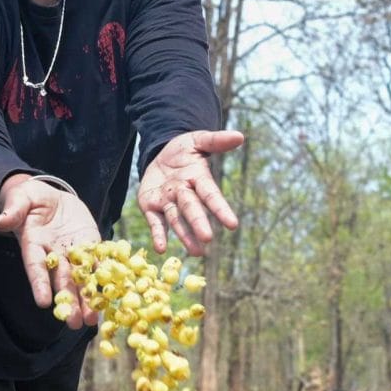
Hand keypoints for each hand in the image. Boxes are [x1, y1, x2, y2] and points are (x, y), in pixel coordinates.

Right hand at [0, 174, 100, 320]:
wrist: (51, 198)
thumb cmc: (30, 199)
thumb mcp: (20, 199)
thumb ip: (13, 210)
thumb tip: (0, 222)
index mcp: (34, 245)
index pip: (36, 267)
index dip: (39, 284)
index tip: (43, 302)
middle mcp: (54, 255)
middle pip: (61, 281)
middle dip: (68, 302)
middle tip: (75, 324)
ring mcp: (73, 253)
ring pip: (81, 279)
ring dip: (88, 299)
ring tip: (93, 321)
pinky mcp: (91, 245)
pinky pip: (100, 261)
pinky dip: (106, 277)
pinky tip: (114, 293)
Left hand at [138, 129, 244, 255]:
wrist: (160, 154)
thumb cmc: (183, 149)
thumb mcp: (197, 140)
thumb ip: (216, 140)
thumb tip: (240, 136)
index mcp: (198, 179)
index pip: (210, 195)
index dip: (220, 209)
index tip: (233, 224)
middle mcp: (185, 194)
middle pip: (192, 209)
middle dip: (199, 223)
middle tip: (208, 238)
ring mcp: (168, 202)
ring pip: (176, 220)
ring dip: (185, 236)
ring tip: (196, 253)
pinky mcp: (151, 207)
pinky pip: (155, 222)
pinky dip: (158, 235)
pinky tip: (160, 249)